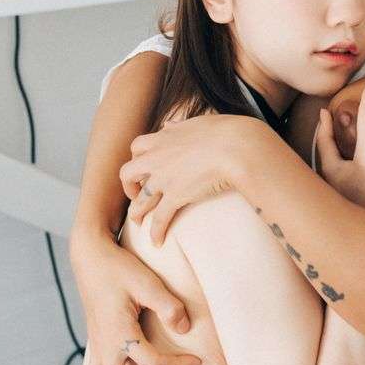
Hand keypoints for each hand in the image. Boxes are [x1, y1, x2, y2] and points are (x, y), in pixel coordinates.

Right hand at [70, 228, 200, 364]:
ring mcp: (97, 346)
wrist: (90, 257)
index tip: (197, 361)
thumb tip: (185, 330)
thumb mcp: (147, 282)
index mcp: (119, 333)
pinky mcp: (95, 343)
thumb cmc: (119, 268)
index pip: (153, 362)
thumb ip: (168, 305)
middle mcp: (105, 346)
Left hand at [120, 114, 250, 244]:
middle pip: (128, 172)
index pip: (138, 146)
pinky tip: (157, 242)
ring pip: (140, 200)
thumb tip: (170, 124)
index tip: (145, 166)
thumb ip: (181, 125)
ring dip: (137, 212)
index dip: (138, 158)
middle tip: (136, 194)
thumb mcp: (199, 122)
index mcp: (165, 137)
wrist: (236, 147)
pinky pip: (159, 218)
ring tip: (138, 222)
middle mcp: (158, 157)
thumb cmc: (226, 131)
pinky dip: (156, 231)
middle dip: (129, 185)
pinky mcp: (175, 196)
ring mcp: (164, 178)